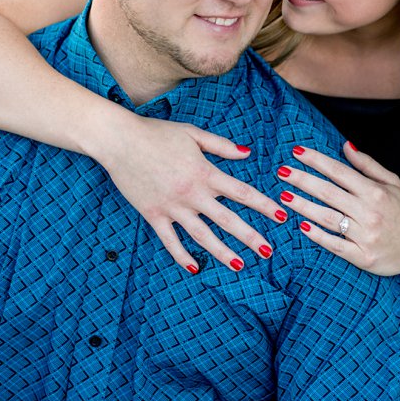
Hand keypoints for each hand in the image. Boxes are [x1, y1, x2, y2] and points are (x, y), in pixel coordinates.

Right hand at [95, 115, 288, 272]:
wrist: (119, 140)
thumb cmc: (156, 133)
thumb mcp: (193, 134)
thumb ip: (222, 146)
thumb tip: (248, 153)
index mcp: (205, 173)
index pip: (241, 193)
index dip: (263, 205)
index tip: (280, 216)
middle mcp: (191, 194)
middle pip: (227, 220)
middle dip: (250, 237)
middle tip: (268, 251)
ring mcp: (172, 207)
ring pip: (202, 236)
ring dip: (222, 252)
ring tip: (240, 266)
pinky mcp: (153, 215)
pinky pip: (170, 240)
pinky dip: (181, 255)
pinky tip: (195, 268)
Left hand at [278, 142, 399, 276]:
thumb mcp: (393, 184)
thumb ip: (367, 165)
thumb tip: (345, 145)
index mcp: (376, 192)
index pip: (340, 172)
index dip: (317, 161)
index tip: (297, 152)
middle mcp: (370, 212)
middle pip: (329, 193)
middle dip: (303, 180)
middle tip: (281, 172)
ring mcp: (365, 236)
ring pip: (328, 218)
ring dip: (304, 206)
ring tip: (284, 197)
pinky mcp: (362, 257)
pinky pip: (335, 245)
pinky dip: (318, 235)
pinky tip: (301, 225)